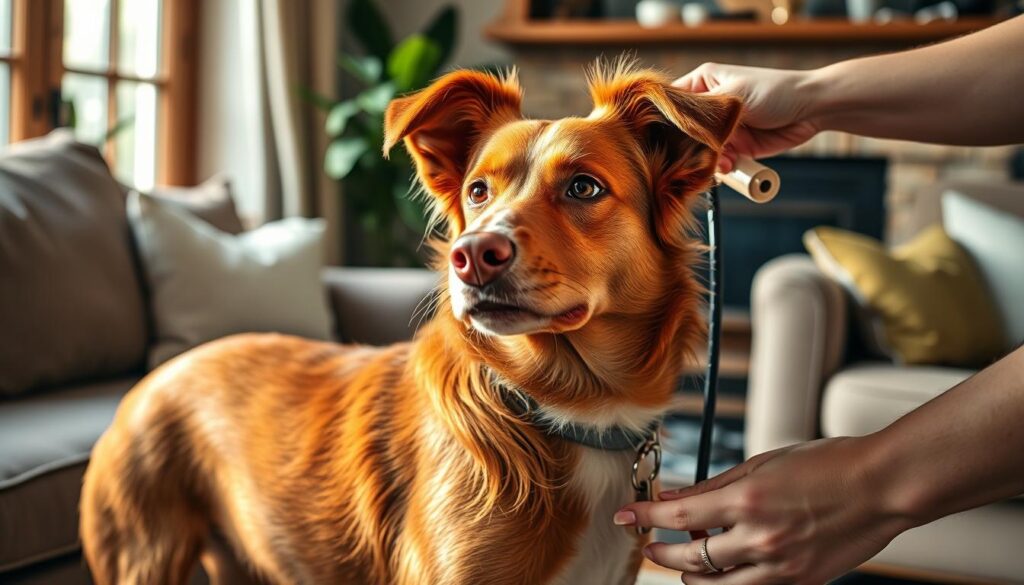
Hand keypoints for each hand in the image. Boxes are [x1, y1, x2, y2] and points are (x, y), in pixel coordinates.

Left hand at [614, 437, 913, 583]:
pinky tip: (727, 565)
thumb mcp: (763, 464)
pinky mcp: (799, 582)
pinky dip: (731, 581)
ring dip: (693, 575)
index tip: (624, 516)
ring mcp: (781, 566)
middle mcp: (760, 537)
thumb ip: (715, 485)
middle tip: (651, 546)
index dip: (645, 517)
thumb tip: (676, 495)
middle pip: (690, 561)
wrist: (882, 487)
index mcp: (748, 500)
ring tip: (689, 558)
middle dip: (662, 554)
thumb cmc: (829, 465)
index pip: (679, 516)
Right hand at [674, 63, 821, 172]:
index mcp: (703, 83)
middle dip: (688, 147)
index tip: (664, 138)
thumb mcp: (733, 95)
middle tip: (693, 156)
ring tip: (719, 163)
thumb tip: (677, 130)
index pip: (672, 103)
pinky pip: (719, 162)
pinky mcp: (736, 148)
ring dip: (707, 160)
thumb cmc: (775, 91)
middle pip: (683, 133)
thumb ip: (703, 112)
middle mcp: (709, 107)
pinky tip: (729, 166)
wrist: (812, 109)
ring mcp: (722, 129)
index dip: (665, 120)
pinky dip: (722, 168)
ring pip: (700, 151)